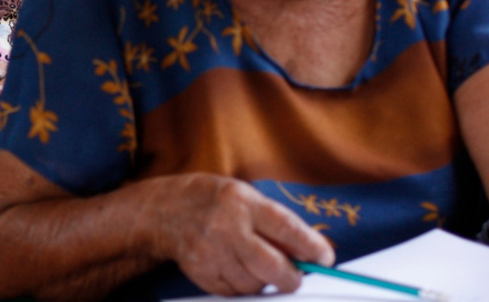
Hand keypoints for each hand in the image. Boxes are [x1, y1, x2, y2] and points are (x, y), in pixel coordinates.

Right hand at [143, 173, 333, 295]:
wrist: (162, 211)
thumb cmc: (211, 200)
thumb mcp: (244, 196)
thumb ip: (273, 221)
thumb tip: (310, 250)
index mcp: (242, 202)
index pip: (286, 227)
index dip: (311, 246)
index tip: (326, 258)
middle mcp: (227, 227)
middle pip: (272, 265)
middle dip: (291, 277)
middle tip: (295, 275)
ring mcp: (212, 252)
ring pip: (255, 284)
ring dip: (264, 281)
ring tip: (256, 265)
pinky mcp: (202, 272)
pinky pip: (235, 292)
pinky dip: (244, 286)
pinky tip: (237, 269)